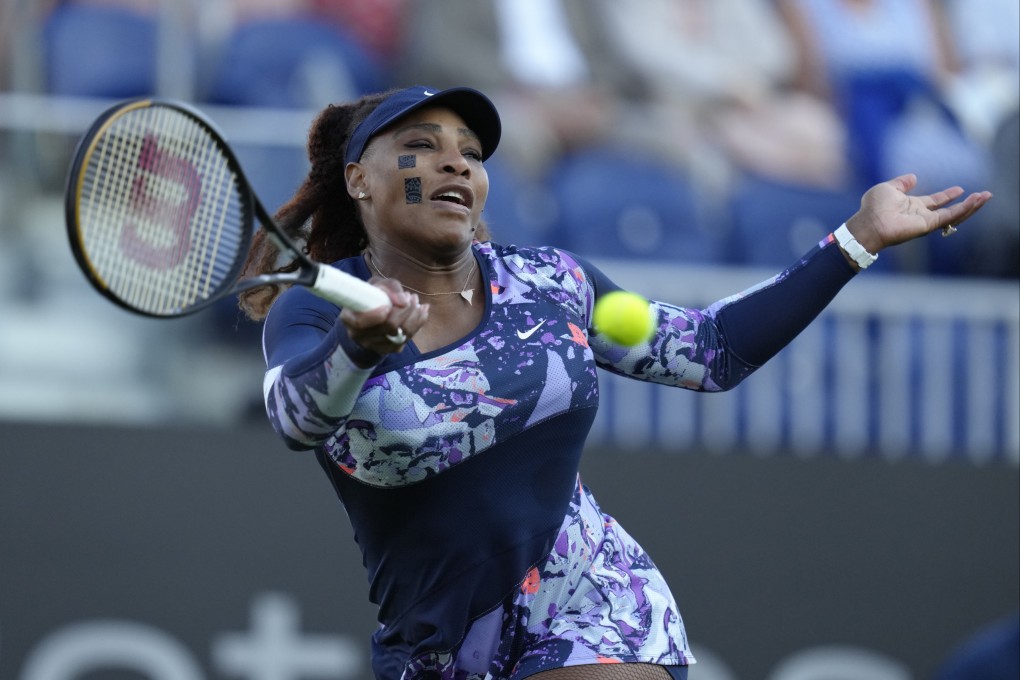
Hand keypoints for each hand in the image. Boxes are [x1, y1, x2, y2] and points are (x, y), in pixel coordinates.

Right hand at [340, 278, 428, 360]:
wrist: (373, 314)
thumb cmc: (372, 296)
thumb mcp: (377, 285)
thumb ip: (390, 287)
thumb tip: (403, 301)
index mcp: (349, 319)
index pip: (361, 323)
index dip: (376, 315)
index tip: (388, 305)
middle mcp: (359, 336)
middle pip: (388, 328)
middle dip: (405, 310)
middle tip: (411, 296)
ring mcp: (375, 346)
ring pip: (401, 334)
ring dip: (414, 316)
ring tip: (416, 301)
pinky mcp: (389, 350)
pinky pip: (407, 339)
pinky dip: (418, 324)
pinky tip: (421, 312)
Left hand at [845, 174, 992, 253]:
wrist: (868, 222)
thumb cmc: (873, 207)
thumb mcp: (888, 188)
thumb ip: (902, 183)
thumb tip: (913, 177)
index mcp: (912, 206)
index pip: (935, 201)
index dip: (947, 196)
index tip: (960, 189)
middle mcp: (921, 215)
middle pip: (949, 210)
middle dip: (967, 204)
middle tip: (983, 195)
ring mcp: (926, 221)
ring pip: (954, 215)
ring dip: (971, 207)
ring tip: (986, 197)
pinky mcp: (928, 225)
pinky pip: (950, 217)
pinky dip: (964, 209)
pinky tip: (975, 201)